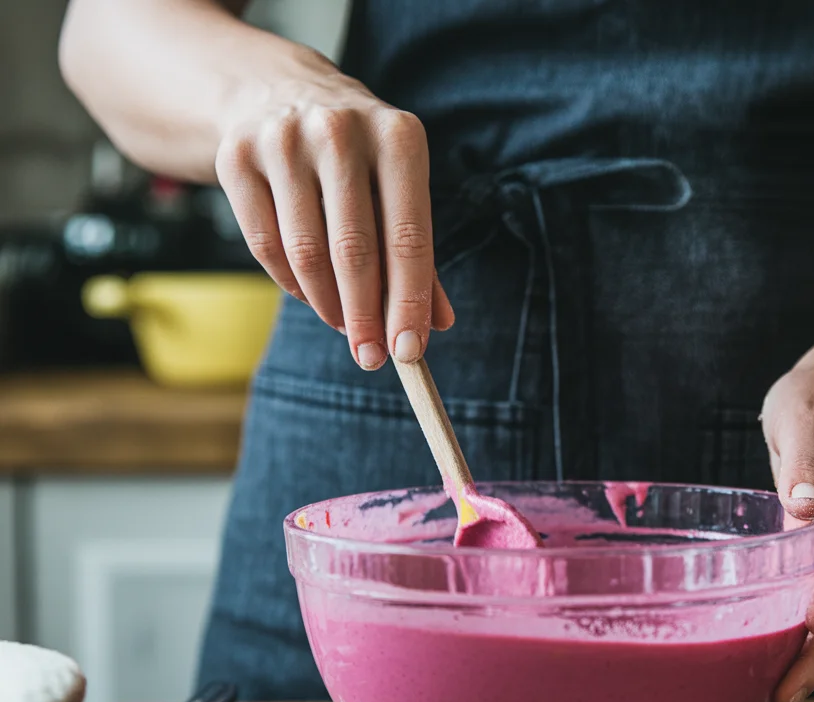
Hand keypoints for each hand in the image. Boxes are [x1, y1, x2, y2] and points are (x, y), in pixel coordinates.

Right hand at [214, 53, 453, 369]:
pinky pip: (266, 246)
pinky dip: (292, 284)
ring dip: (328, 305)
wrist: (278, 92)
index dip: (409, 301)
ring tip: (344, 326)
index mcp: (397, 137)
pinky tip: (311, 296)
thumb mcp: (398, 186)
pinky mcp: (236, 157)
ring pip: (306, 253)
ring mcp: (283, 140)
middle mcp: (340, 131)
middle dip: (365, 317)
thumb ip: (418, 253)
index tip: (410, 351)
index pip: (408, 237)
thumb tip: (438, 324)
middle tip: (372, 358)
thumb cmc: (357, 158)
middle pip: (354, 251)